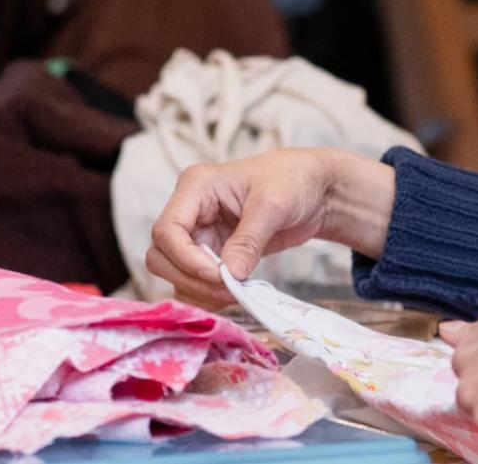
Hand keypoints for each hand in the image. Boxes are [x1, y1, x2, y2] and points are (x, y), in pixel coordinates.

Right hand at [146, 148, 395, 309]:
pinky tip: (233, 296)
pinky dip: (207, 295)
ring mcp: (199, 233)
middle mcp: (190, 210)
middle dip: (191, 278)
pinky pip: (194, 281)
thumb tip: (229, 275)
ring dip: (199, 291)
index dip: (186, 259)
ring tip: (236, 294)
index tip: (219, 275)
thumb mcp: (273, 205)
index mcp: (196, 187)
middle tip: (229, 290)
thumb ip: (249, 240)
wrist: (316, 190)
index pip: (167, 231)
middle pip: (161, 256)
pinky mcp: (211, 253)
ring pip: (174, 273)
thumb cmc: (294, 181)